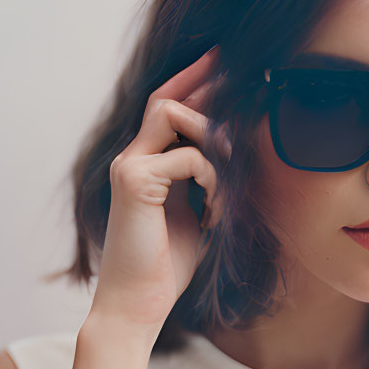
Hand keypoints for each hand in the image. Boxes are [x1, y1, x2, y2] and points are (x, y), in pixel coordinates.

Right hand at [88, 44, 227, 339]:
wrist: (137, 305)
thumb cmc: (166, 269)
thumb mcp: (194, 217)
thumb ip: (204, 184)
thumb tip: (231, 158)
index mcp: (144, 167)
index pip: (164, 110)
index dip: (191, 84)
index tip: (220, 63)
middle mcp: (130, 160)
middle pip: (165, 99)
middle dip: (203, 83)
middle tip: (239, 74)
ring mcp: (128, 167)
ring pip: (174, 115)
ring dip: (215, 143)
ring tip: (229, 189)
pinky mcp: (135, 182)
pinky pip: (189, 157)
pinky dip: (214, 181)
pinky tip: (217, 214)